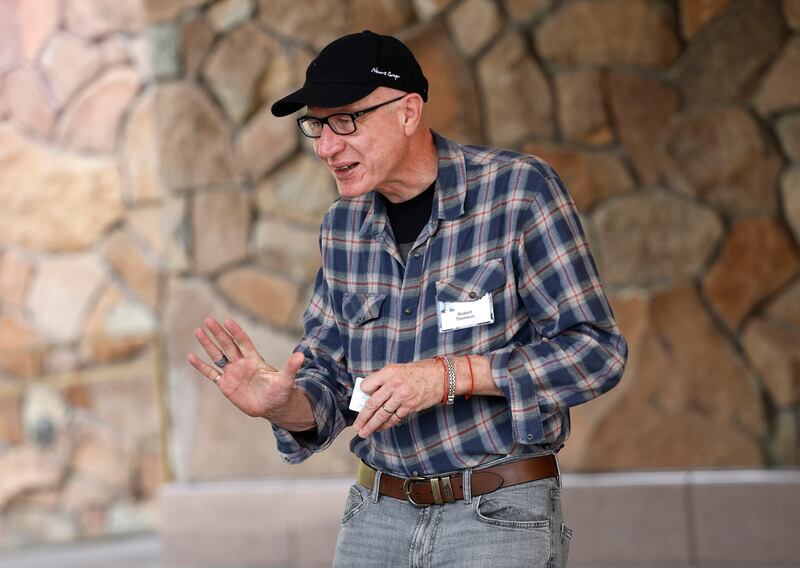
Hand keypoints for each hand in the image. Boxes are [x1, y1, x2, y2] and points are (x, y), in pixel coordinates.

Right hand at [187, 318, 304, 419]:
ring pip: (217, 355)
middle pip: (228, 345)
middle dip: (218, 333)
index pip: (243, 342)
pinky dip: (201, 366)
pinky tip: (191, 357)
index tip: (227, 321)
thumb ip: (291, 367)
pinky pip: (211, 374)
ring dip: (208, 344)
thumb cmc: (281, 392)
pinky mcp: (226, 385)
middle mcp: (241, 363)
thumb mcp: (286, 380)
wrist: (272, 407)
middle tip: (208, 320)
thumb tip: (301, 356)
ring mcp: (232, 373)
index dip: (236, 332)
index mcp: (254, 359)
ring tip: (198, 331)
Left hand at [352, 360, 443, 437]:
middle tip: (357, 425)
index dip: (362, 392)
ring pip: (382, 414)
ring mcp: (402, 397)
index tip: (360, 398)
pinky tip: (380, 428)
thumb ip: (385, 378)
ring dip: (372, 425)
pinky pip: (394, 418)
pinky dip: (386, 424)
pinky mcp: (410, 407)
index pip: (368, 385)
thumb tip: (372, 390)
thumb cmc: (422, 370)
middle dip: (363, 417)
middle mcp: (394, 384)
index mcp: (389, 372)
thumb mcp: (399, 368)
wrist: (442, 376)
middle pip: (372, 403)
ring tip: (364, 432)